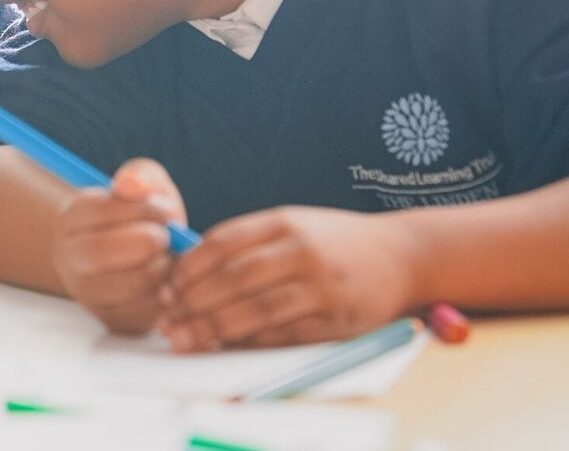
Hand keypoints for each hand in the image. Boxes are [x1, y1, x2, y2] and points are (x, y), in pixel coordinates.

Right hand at [54, 158, 186, 334]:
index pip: (97, 212)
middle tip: (166, 237)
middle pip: (97, 253)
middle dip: (144, 242)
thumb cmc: (140, 215)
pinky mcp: (113, 319)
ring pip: (124, 287)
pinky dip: (165, 293)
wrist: (137, 256)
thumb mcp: (142, 185)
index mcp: (70, 219)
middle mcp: (69, 258)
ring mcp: (87, 294)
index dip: (139, 210)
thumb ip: (139, 177)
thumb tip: (131, 186)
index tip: (163, 210)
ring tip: (168, 257)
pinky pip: (142, 311)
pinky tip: (168, 278)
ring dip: (159, 269)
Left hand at [160, 206, 420, 350]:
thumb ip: (250, 242)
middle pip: (234, 278)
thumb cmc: (337, 242)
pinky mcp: (334, 320)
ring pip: (255, 310)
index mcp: (286, 221)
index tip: (166, 286)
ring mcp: (320, 286)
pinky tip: (228, 345)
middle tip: (168, 319)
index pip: (224, 242)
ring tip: (188, 337)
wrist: (402, 256)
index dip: (188, 267)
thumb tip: (192, 269)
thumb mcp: (295, 225)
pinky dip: (250, 342)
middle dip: (193, 302)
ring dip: (214, 328)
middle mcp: (302, 250)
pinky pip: (283, 335)